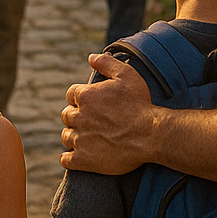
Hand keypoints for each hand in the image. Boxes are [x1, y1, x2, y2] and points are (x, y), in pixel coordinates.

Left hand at [60, 53, 155, 173]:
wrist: (150, 134)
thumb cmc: (140, 104)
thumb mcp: (127, 75)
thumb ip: (106, 63)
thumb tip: (90, 57)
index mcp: (86, 96)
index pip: (71, 94)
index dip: (80, 98)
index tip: (91, 104)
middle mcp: (79, 117)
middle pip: (67, 115)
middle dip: (76, 116)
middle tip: (91, 121)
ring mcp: (80, 139)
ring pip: (66, 136)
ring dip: (73, 135)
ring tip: (87, 137)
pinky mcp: (83, 160)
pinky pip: (65, 159)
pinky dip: (69, 157)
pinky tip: (77, 156)